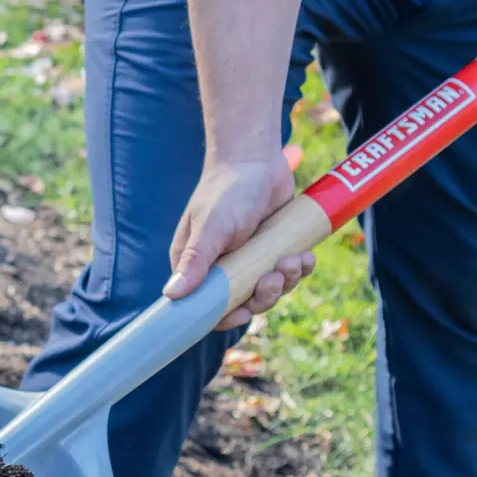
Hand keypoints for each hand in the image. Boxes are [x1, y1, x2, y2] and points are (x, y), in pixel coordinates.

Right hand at [164, 155, 315, 330]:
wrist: (256, 159)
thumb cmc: (226, 191)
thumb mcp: (210, 228)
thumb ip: (194, 261)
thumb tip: (171, 295)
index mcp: (198, 265)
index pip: (206, 306)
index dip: (225, 316)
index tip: (244, 312)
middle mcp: (223, 266)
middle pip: (244, 303)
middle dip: (264, 296)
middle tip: (274, 277)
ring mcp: (251, 259)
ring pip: (270, 289)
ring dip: (286, 281)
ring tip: (294, 259)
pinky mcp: (273, 249)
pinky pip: (289, 272)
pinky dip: (299, 268)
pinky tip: (305, 256)